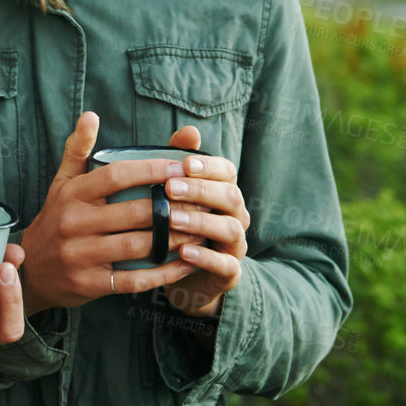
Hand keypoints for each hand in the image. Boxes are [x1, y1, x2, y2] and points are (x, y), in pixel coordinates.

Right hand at [17, 111, 209, 315]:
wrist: (30, 271)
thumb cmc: (55, 220)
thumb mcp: (61, 184)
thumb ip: (77, 150)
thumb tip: (90, 115)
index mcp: (72, 195)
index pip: (116, 176)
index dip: (151, 170)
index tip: (181, 168)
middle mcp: (74, 223)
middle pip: (134, 212)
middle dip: (174, 207)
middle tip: (203, 201)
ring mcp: (81, 256)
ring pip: (139, 246)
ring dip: (175, 239)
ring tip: (202, 229)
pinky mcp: (90, 284)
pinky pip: (135, 279)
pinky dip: (165, 272)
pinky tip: (186, 263)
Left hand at [154, 125, 249, 319]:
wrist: (182, 275)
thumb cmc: (176, 224)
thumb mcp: (173, 193)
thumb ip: (179, 161)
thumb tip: (189, 130)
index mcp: (223, 191)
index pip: (227, 171)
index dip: (208, 166)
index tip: (183, 164)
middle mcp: (235, 215)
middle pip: (231, 196)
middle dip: (201, 190)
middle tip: (169, 188)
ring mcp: (235, 245)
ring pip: (231, 229)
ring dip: (201, 222)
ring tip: (172, 219)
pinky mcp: (230, 272)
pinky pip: (226, 265)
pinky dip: (206, 258)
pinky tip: (184, 251)